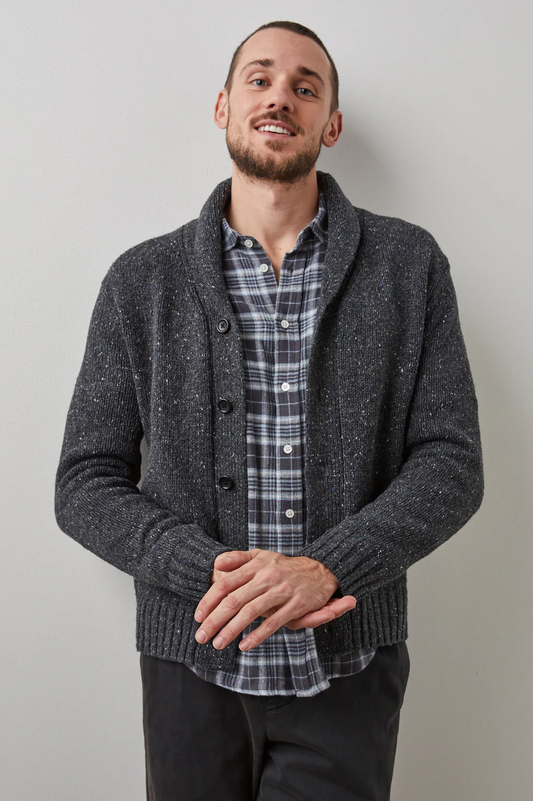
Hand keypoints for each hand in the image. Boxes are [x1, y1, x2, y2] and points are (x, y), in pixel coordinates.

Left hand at [194, 549, 356, 651]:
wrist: (320, 569)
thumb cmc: (283, 566)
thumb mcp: (260, 556)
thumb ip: (237, 559)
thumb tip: (216, 564)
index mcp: (256, 565)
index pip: (226, 583)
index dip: (209, 601)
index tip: (198, 617)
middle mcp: (267, 576)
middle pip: (234, 600)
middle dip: (215, 620)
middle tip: (201, 637)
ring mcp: (282, 590)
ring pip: (251, 612)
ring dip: (232, 630)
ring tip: (218, 644)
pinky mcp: (296, 605)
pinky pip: (274, 622)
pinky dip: (258, 635)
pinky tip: (244, 645)